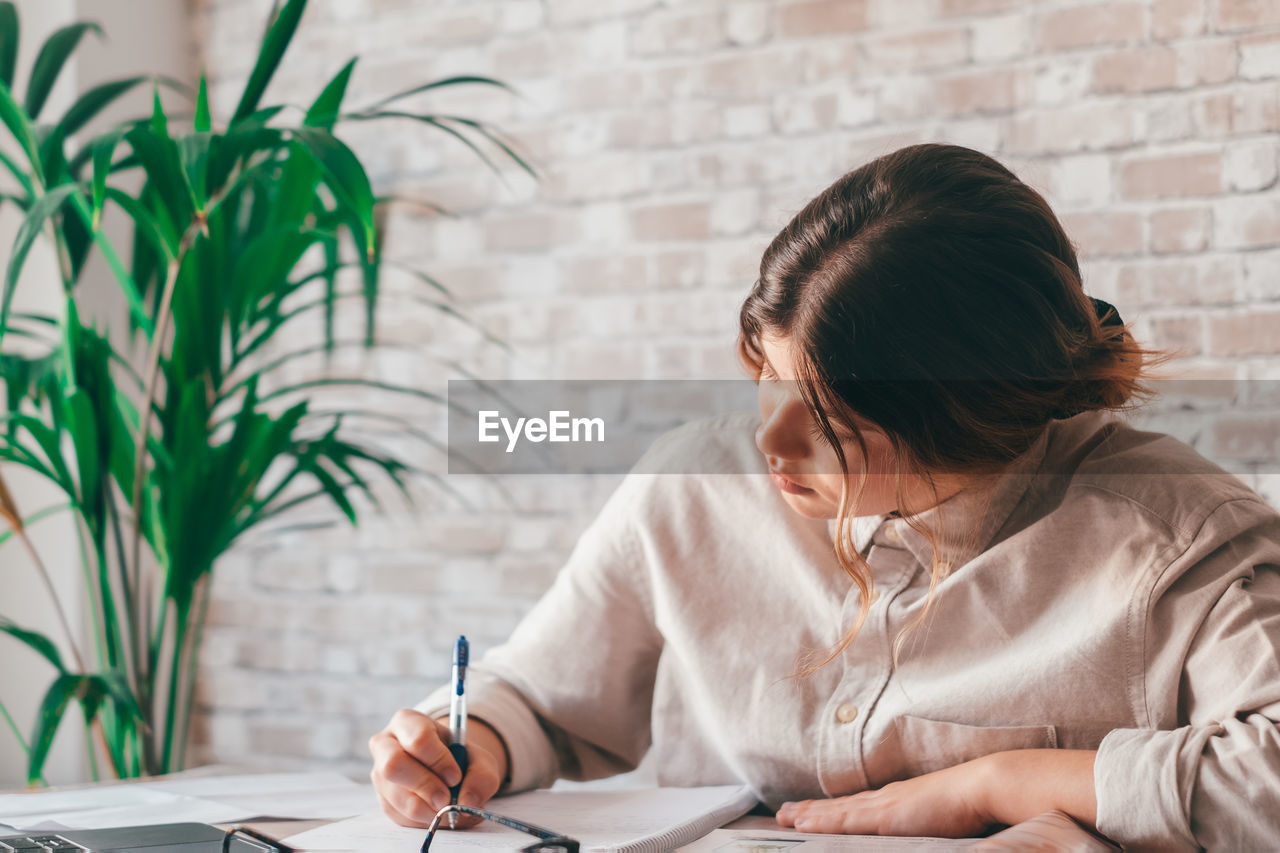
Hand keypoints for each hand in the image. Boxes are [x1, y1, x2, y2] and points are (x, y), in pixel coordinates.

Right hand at [368, 708, 504, 828]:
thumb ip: (481, 777)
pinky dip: (423, 819)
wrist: (447, 771)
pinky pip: (399, 815)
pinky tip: (437, 811)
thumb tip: (467, 802)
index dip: (439, 760)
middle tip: (446, 799)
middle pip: (393, 765)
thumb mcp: (479, 760)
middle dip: (425, 786)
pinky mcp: (384, 800)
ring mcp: (380, 774)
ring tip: (447, 807)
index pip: (419, 739)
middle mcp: (385, 745)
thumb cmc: (459, 758)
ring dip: (426, 808)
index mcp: (407, 722)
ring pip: (396, 796)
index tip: (456, 776)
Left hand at [776, 757, 995, 836]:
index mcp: (898, 800)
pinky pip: (846, 822)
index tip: (810, 811)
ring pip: (835, 813)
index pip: (857, 805)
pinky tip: (802, 825)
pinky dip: (822, 823)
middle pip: (839, 807)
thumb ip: (925, 825)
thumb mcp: (942, 817)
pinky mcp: (887, 817)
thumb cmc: (973, 803)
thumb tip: (920, 831)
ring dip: (807, 816)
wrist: (985, 786)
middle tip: (782, 814)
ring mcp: (884, 806)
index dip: (831, 810)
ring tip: (783, 818)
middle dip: (810, 811)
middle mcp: (885, 799)